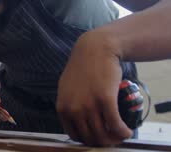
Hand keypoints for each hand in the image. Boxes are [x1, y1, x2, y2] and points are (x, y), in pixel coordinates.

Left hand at [57, 31, 132, 145]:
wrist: (95, 49)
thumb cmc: (83, 67)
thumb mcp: (66, 88)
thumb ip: (69, 104)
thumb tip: (75, 120)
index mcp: (62, 107)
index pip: (74, 135)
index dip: (88, 140)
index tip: (97, 137)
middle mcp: (73, 109)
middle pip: (89, 138)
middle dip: (102, 141)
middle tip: (112, 138)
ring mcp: (89, 105)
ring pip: (103, 134)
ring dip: (114, 139)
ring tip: (120, 134)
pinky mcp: (105, 100)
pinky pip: (115, 125)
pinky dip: (123, 132)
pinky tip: (127, 132)